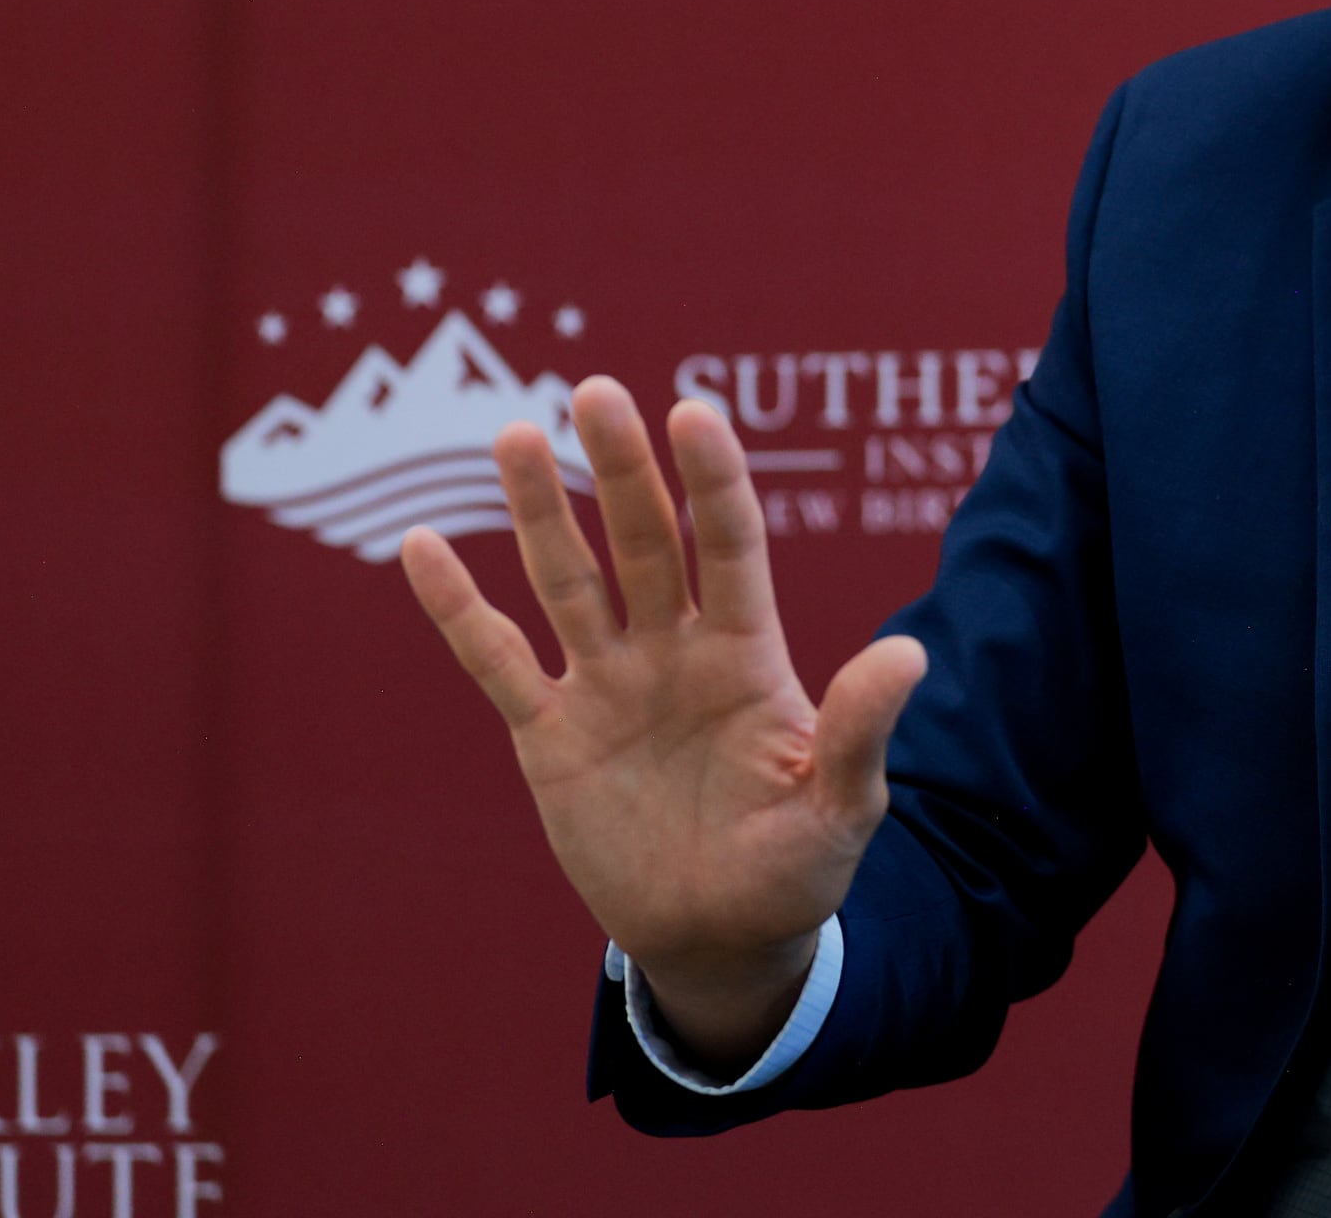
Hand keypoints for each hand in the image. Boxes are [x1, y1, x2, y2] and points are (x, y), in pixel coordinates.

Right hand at [400, 378, 927, 1067]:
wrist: (722, 939)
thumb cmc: (796, 871)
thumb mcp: (839, 808)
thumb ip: (857, 732)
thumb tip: (910, 654)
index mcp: (748, 656)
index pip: (731, 547)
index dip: (713, 483)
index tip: (693, 413)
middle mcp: (675, 651)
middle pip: (645, 542)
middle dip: (622, 470)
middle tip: (596, 392)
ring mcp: (609, 686)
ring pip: (569, 581)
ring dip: (543, 512)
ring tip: (517, 434)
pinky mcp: (549, 736)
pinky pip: (496, 659)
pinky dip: (458, 608)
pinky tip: (420, 545)